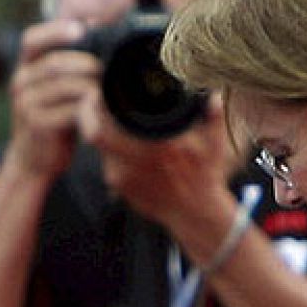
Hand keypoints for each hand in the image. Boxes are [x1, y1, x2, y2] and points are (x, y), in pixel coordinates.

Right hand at [2, 19, 101, 179]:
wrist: (32, 160)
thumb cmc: (51, 117)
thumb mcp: (54, 86)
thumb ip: (69, 60)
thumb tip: (94, 22)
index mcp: (23, 68)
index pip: (31, 40)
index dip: (55, 31)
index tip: (81, 30)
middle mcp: (20, 83)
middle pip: (55, 63)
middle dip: (86, 64)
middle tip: (106, 70)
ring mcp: (26, 104)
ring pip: (65, 86)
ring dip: (91, 86)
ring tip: (107, 89)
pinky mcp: (38, 125)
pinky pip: (69, 110)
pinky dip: (89, 107)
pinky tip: (100, 108)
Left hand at [79, 93, 239, 246]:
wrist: (195, 214)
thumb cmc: (205, 175)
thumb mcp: (216, 143)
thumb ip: (213, 114)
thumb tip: (211, 92)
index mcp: (154, 145)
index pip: (103, 123)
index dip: (95, 104)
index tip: (99, 93)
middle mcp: (133, 163)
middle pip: (93, 134)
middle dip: (91, 116)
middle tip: (96, 103)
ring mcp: (123, 178)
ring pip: (101, 148)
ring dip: (106, 133)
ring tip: (119, 124)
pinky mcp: (120, 188)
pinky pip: (109, 163)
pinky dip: (114, 152)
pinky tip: (129, 146)